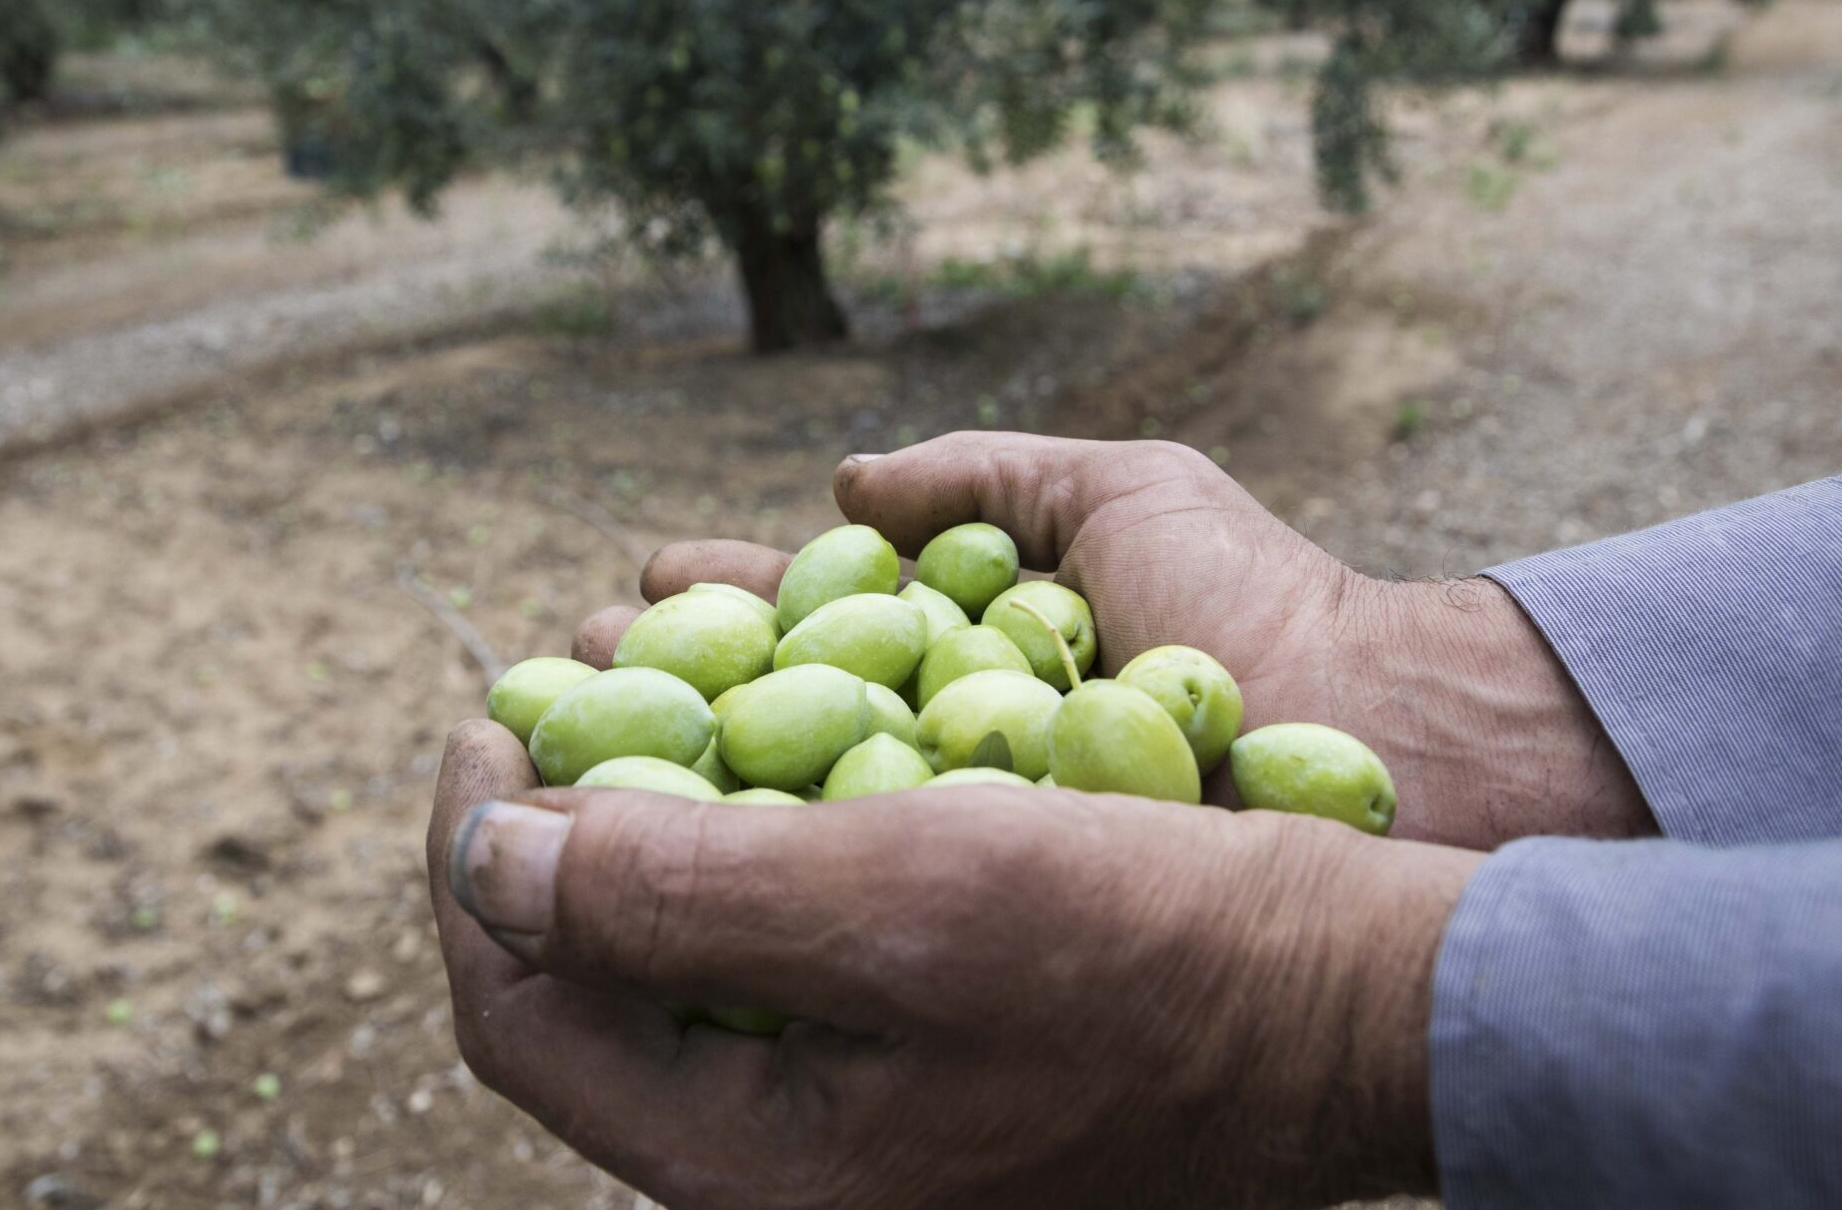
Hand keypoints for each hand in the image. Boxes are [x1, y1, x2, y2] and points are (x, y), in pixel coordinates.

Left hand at [429, 720, 1482, 1209]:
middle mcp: (789, 1170)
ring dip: (659, 816)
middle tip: (565, 682)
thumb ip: (671, 895)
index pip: (518, 1014)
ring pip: (691, 959)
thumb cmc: (1157, 951)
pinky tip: (792, 742)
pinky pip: (796, 950)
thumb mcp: (906, 901)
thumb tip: (485, 858)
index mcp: (751, 1173)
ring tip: (664, 682)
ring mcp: (863, 1125)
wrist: (1368, 1002)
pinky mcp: (930, 1064)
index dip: (472, 855)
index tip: (485, 712)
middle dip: (561, 824)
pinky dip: (765, 837)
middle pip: (593, 990)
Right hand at [581, 434, 1651, 846]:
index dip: (697, 616)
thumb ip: (986, 475)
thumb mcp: (1122, 499)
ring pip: (770, 824)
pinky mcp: (993, 925)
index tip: (623, 592)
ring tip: (572, 750)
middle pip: (751, 730)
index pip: (791, 635)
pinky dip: (745, 873)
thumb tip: (845, 482)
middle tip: (556, 679)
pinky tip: (664, 855)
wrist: (1391, 743)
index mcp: (960, 661)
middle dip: (646, 698)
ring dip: (661, 785)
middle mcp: (943, 764)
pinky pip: (841, 901)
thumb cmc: (1264, 608)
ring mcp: (964, 851)